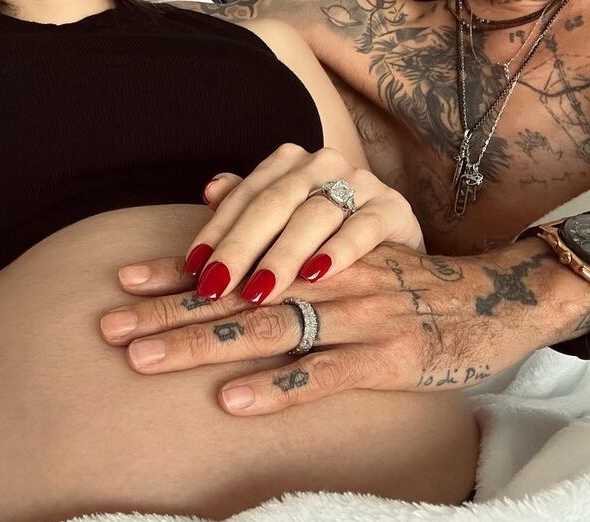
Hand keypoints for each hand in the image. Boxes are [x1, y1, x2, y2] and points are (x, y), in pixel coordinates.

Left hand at [100, 237, 589, 414]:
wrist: (494, 301)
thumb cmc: (410, 287)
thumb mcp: (355, 256)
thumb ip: (296, 249)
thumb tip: (225, 221)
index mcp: (319, 254)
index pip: (236, 259)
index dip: (177, 271)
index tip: (123, 282)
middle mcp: (330, 279)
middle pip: (238, 295)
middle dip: (169, 312)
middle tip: (110, 329)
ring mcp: (359, 318)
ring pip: (272, 328)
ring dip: (206, 344)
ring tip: (146, 360)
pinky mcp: (391, 359)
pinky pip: (327, 373)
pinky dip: (279, 387)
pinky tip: (231, 401)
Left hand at [182, 143, 423, 304]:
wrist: (396, 249)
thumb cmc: (327, 240)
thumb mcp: (284, 224)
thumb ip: (248, 207)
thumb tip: (209, 191)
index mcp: (289, 164)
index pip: (243, 197)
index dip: (216, 233)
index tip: (192, 270)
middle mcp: (323, 165)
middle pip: (273, 204)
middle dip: (240, 248)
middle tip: (215, 287)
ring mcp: (360, 184)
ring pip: (314, 216)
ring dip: (284, 255)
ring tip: (259, 290)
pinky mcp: (393, 209)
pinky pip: (363, 227)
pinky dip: (339, 250)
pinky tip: (317, 274)